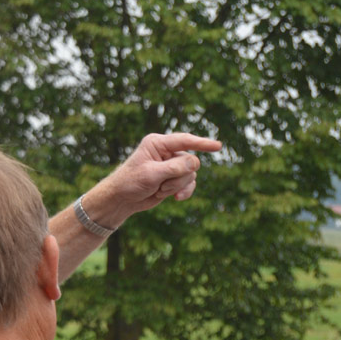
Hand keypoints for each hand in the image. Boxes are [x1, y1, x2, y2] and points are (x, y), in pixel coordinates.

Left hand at [86, 133, 222, 220]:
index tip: (218, 146)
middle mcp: (166, 152)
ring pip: (191, 173)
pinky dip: (184, 191)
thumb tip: (196, 162)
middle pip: (190, 161)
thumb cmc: (131, 182)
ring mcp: (171, 165)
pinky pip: (190, 183)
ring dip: (177, 185)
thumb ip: (174, 167)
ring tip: (160, 190)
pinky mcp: (174, 178)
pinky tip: (175, 198)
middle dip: (178, 177)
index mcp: (157, 143)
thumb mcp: (152, 174)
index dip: (202, 143)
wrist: (122, 199)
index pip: (185, 140)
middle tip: (161, 185)